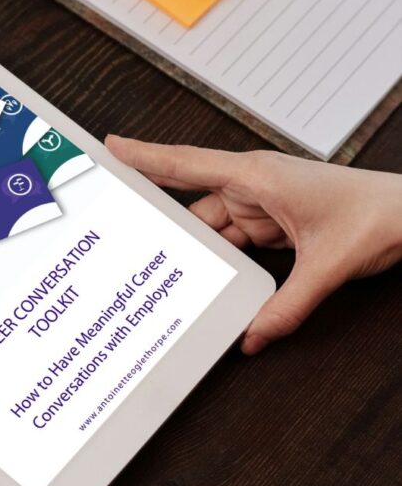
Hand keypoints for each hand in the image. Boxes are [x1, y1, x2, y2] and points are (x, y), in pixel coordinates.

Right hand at [105, 138, 401, 354]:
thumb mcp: (328, 265)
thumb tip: (254, 336)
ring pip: (209, 228)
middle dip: (158, 217)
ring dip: (191, 250)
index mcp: (259, 175)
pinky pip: (232, 242)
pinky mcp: (271, 223)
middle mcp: (254, 186)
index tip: (110, 150)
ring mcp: (261, 205)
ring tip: (157, 268)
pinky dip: (218, 260)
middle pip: (191, 203)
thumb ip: (289, 305)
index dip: (145, 157)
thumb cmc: (380, 213)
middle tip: (118, 226)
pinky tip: (204, 278)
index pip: (188, 164)